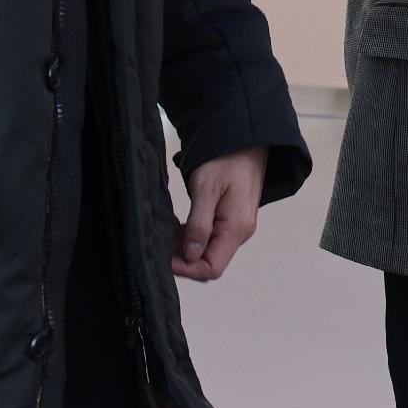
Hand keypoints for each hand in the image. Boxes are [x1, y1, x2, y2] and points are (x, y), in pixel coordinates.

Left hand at [174, 146, 269, 282]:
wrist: (245, 139)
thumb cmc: (225, 159)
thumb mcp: (206, 189)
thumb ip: (199, 225)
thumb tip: (190, 255)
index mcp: (236, 229)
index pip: (212, 267)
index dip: (187, 268)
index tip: (165, 257)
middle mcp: (240, 233)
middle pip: (210, 261)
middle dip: (183, 257)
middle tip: (162, 241)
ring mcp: (236, 227)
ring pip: (208, 250)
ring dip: (186, 246)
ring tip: (167, 231)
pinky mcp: (231, 219)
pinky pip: (211, 237)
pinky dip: (192, 236)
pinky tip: (178, 225)